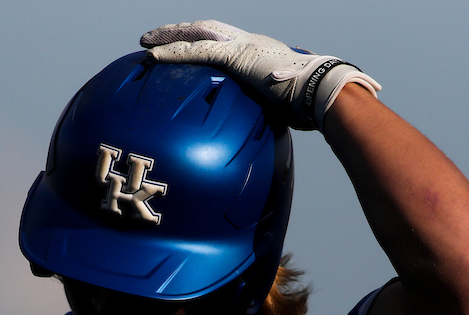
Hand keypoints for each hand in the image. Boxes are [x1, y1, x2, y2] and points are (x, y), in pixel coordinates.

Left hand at [140, 20, 378, 130]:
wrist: (322, 91)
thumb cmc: (310, 102)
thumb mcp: (283, 102)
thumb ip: (267, 107)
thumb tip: (265, 129)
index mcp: (258, 50)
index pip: (222, 40)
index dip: (200, 40)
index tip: (183, 44)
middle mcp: (249, 41)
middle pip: (204, 30)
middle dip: (178, 32)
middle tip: (154, 38)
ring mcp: (243, 46)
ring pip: (196, 35)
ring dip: (169, 38)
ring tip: (146, 43)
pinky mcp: (238, 56)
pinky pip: (197, 52)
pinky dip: (173, 54)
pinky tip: (155, 56)